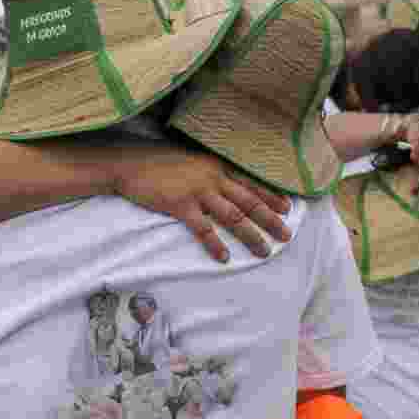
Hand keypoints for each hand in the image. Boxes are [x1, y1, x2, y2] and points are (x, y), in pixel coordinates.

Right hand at [109, 146, 291, 261]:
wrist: (130, 164)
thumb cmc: (159, 162)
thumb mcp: (191, 161)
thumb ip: (209, 172)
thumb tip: (223, 184)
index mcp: (217, 166)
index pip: (251, 182)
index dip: (271, 196)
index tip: (288, 208)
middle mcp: (213, 177)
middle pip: (250, 201)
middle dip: (270, 220)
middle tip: (287, 235)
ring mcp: (198, 191)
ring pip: (233, 216)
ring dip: (251, 236)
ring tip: (264, 252)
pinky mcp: (181, 205)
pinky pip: (204, 228)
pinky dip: (215, 244)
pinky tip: (224, 257)